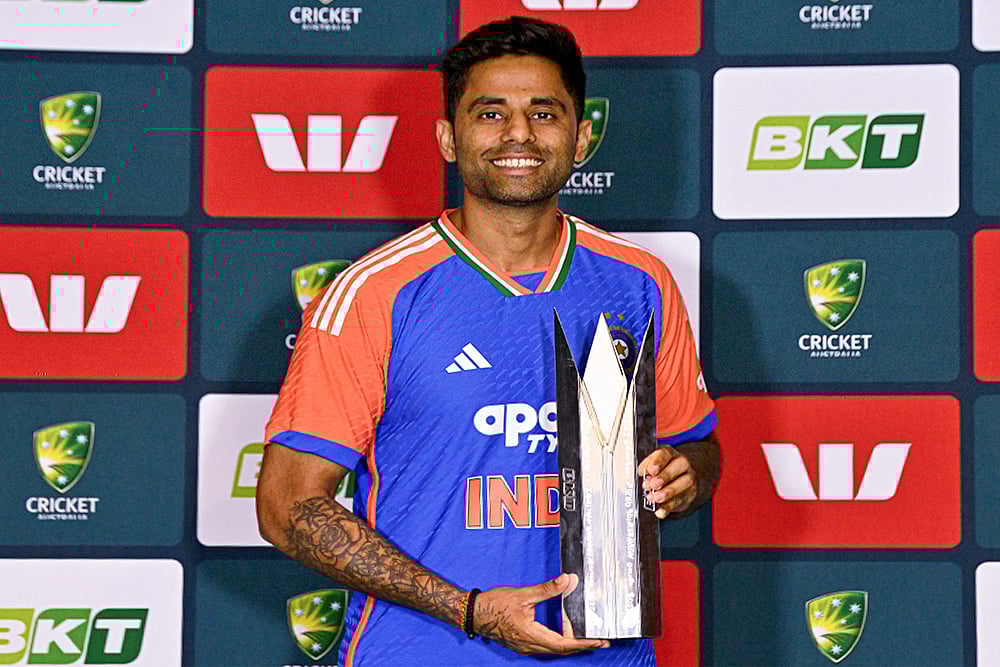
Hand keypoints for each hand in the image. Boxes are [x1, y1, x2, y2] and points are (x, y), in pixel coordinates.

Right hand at [473, 573, 608, 654]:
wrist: (474, 613)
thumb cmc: (495, 605)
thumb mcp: (524, 595)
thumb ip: (548, 589)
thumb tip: (567, 580)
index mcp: (532, 635)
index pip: (564, 644)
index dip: (584, 643)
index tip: (599, 641)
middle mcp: (529, 645)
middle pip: (561, 649)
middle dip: (582, 645)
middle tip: (599, 640)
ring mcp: (524, 646)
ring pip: (553, 648)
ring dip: (569, 643)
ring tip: (584, 634)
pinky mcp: (521, 643)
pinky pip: (544, 646)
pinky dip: (557, 640)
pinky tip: (561, 631)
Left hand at [638, 445, 696, 518]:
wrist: (681, 479)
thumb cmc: (662, 471)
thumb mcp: (653, 465)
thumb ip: (646, 467)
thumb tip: (641, 473)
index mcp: (670, 455)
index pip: (666, 454)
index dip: (658, 462)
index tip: (651, 470)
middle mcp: (683, 465)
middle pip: (679, 466)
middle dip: (664, 476)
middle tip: (652, 485)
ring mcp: (688, 480)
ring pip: (684, 484)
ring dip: (667, 492)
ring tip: (654, 498)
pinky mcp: (689, 495)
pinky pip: (681, 501)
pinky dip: (669, 507)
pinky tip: (660, 510)